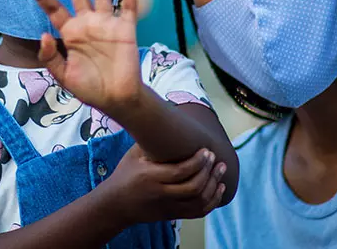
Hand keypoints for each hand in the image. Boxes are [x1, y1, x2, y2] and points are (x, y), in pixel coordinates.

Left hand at [27, 0, 141, 113]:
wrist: (116, 100)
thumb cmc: (89, 88)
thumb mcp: (63, 76)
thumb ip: (51, 57)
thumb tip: (44, 34)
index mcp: (71, 33)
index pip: (54, 9)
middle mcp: (88, 23)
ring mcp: (107, 24)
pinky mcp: (125, 28)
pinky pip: (127, 6)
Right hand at [109, 144, 227, 223]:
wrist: (116, 204)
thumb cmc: (125, 174)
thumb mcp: (134, 154)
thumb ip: (151, 142)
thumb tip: (166, 120)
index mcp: (151, 177)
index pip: (180, 172)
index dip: (197, 162)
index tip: (207, 150)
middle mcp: (161, 194)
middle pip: (193, 187)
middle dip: (208, 172)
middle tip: (216, 159)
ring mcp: (168, 207)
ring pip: (198, 202)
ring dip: (213, 186)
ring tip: (220, 171)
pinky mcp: (172, 215)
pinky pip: (197, 213)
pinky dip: (212, 202)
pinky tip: (219, 189)